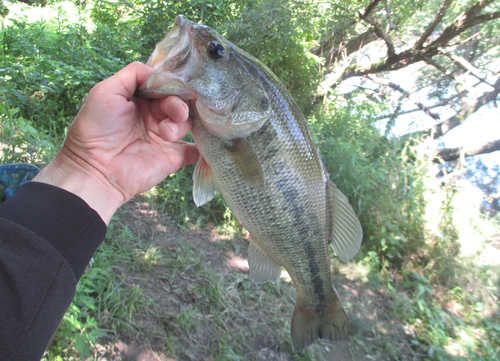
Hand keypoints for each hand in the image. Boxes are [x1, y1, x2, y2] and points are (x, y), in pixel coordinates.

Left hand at [34, 62, 198, 223]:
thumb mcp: (106, 90)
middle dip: (178, 104)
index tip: (175, 87)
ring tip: (166, 134)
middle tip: (176, 113)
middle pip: (178, 102)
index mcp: (139, 100)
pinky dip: (203, 146)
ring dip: (180, 124)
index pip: (164, 87)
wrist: (96, 169)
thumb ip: (133, 74)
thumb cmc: (96, 128)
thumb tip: (159, 72)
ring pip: (188, 122)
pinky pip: (196, 150)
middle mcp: (153, 117)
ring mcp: (165, 138)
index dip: (171, 85)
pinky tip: (203, 142)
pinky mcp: (173, 158)